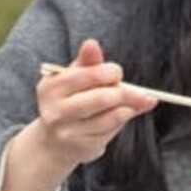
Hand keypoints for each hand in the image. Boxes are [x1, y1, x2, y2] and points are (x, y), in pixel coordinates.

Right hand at [0, 39, 156, 190]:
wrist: (55, 143)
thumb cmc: (70, 103)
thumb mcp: (74, 79)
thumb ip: (86, 62)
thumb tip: (92, 43)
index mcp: (51, 87)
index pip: (87, 75)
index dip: (108, 72)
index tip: (117, 73)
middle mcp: (56, 110)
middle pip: (102, 98)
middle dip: (125, 92)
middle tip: (139, 92)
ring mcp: (68, 132)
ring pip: (111, 116)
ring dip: (127, 108)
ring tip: (133, 104)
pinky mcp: (82, 147)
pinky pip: (111, 131)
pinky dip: (121, 121)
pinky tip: (123, 115)